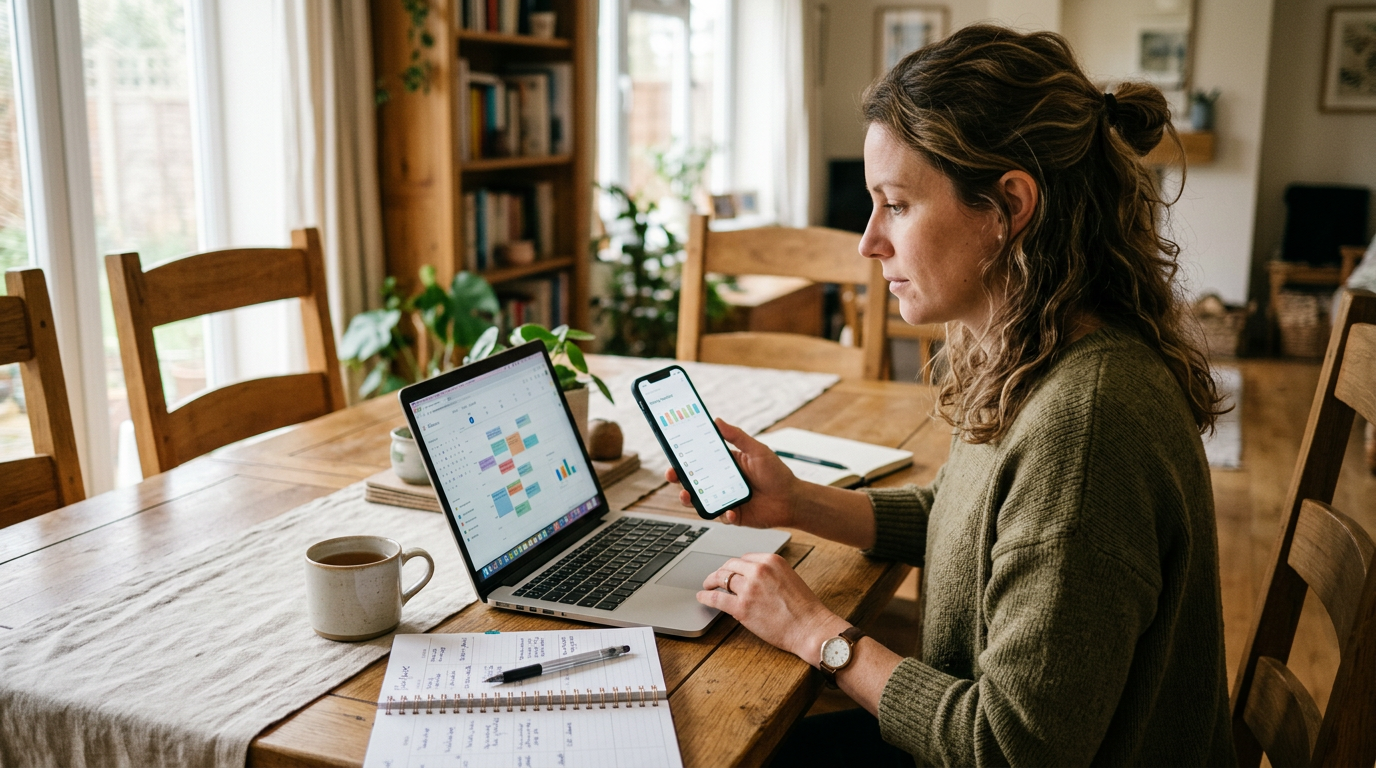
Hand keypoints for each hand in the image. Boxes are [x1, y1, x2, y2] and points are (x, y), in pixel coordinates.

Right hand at [664, 419, 799, 527]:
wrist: (792, 500)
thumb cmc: (777, 474)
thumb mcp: (757, 450)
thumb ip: (737, 436)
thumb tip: (717, 421)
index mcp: (725, 465)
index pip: (699, 461)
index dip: (684, 459)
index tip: (673, 455)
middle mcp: (722, 483)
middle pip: (694, 482)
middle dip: (679, 479)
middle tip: (672, 476)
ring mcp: (726, 500)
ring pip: (701, 501)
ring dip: (691, 500)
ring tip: (688, 496)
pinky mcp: (734, 516)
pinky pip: (723, 517)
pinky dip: (725, 515)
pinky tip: (731, 512)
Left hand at [699, 553, 849, 663]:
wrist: (810, 627)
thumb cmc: (804, 608)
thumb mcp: (788, 577)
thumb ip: (769, 574)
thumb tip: (750, 577)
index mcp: (771, 560)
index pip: (744, 559)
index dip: (735, 567)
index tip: (731, 572)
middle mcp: (758, 570)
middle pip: (730, 566)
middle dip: (721, 572)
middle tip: (715, 578)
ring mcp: (749, 588)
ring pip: (721, 579)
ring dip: (711, 582)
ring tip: (707, 586)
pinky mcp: (741, 607)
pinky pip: (717, 598)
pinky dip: (706, 596)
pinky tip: (702, 597)